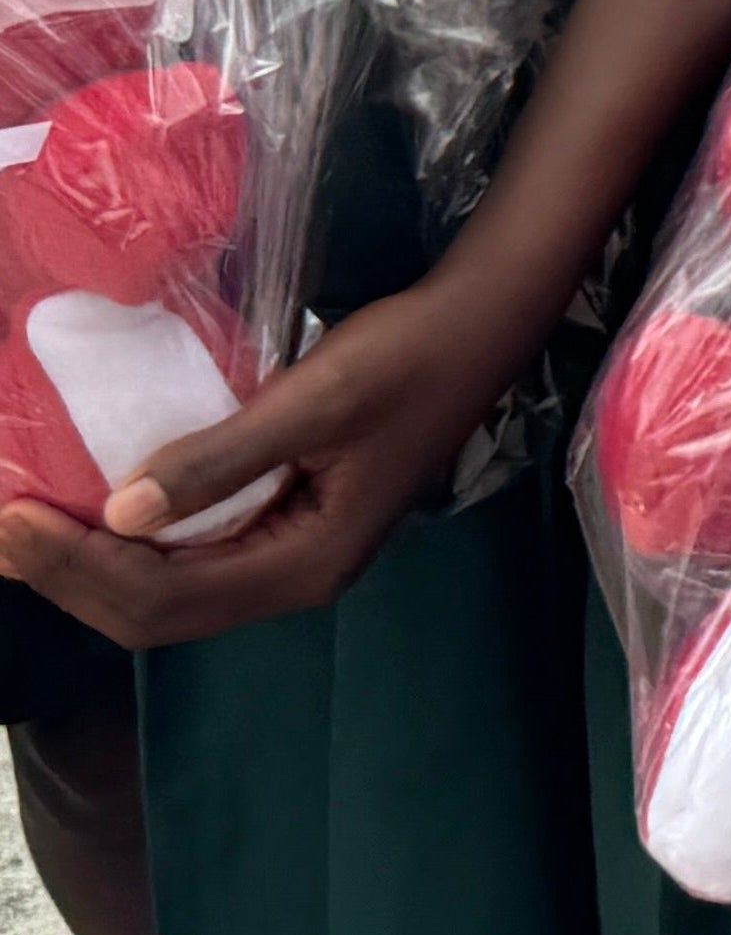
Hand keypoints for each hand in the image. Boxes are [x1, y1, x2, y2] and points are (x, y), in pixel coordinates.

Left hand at [0, 270, 534, 646]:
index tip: (12, 520)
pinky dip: (130, 541)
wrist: (480, 322)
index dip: (77, 568)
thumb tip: (119, 514)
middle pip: (156, 612)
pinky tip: (96, 509)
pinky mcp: (284, 520)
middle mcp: (294, 576)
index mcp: (305, 564)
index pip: (163, 597)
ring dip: (90, 565)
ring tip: (24, 528)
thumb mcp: (317, 399)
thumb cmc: (407, 356)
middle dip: (67, 577)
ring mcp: (290, 553)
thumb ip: (221, 459)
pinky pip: (189, 555)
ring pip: (167, 590)